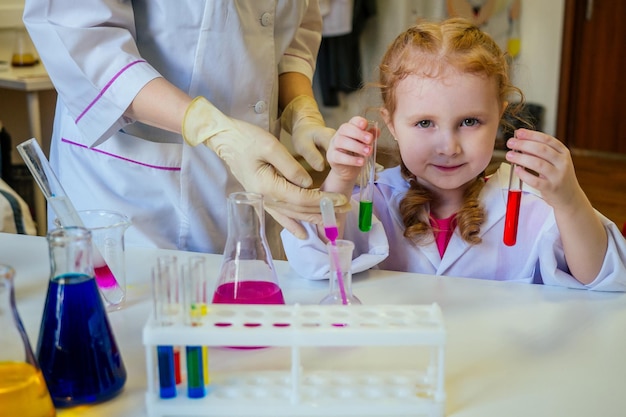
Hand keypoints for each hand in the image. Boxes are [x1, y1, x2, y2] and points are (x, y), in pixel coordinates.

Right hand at [183, 97, 347, 237]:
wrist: (225, 140)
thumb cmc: (245, 138)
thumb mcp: (270, 145)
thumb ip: (289, 166)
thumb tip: (307, 183)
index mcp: (267, 186)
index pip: (301, 198)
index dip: (323, 201)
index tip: (341, 199)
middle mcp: (265, 198)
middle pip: (299, 210)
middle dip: (324, 210)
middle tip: (346, 208)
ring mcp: (263, 199)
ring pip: (292, 215)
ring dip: (313, 219)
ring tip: (333, 220)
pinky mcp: (262, 197)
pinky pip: (280, 215)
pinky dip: (292, 225)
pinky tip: (303, 234)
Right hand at [325, 116, 375, 188]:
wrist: (347, 170)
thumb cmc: (356, 154)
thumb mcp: (364, 145)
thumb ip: (370, 137)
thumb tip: (377, 130)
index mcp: (348, 129)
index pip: (352, 121)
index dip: (358, 121)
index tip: (365, 125)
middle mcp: (339, 135)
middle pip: (345, 129)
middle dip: (358, 133)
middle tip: (370, 140)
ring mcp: (333, 146)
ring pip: (341, 141)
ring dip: (356, 146)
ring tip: (367, 152)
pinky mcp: (331, 157)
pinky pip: (339, 156)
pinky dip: (351, 159)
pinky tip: (361, 162)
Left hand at [505, 129, 584, 209]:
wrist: (569, 197)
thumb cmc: (557, 176)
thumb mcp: (555, 161)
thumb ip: (540, 151)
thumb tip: (520, 139)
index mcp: (563, 153)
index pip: (547, 140)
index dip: (532, 135)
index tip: (518, 132)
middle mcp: (562, 163)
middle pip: (541, 150)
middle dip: (524, 144)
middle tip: (510, 143)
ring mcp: (557, 176)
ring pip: (538, 164)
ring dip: (521, 158)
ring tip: (509, 155)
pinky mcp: (551, 188)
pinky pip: (535, 181)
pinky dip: (524, 174)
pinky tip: (517, 170)